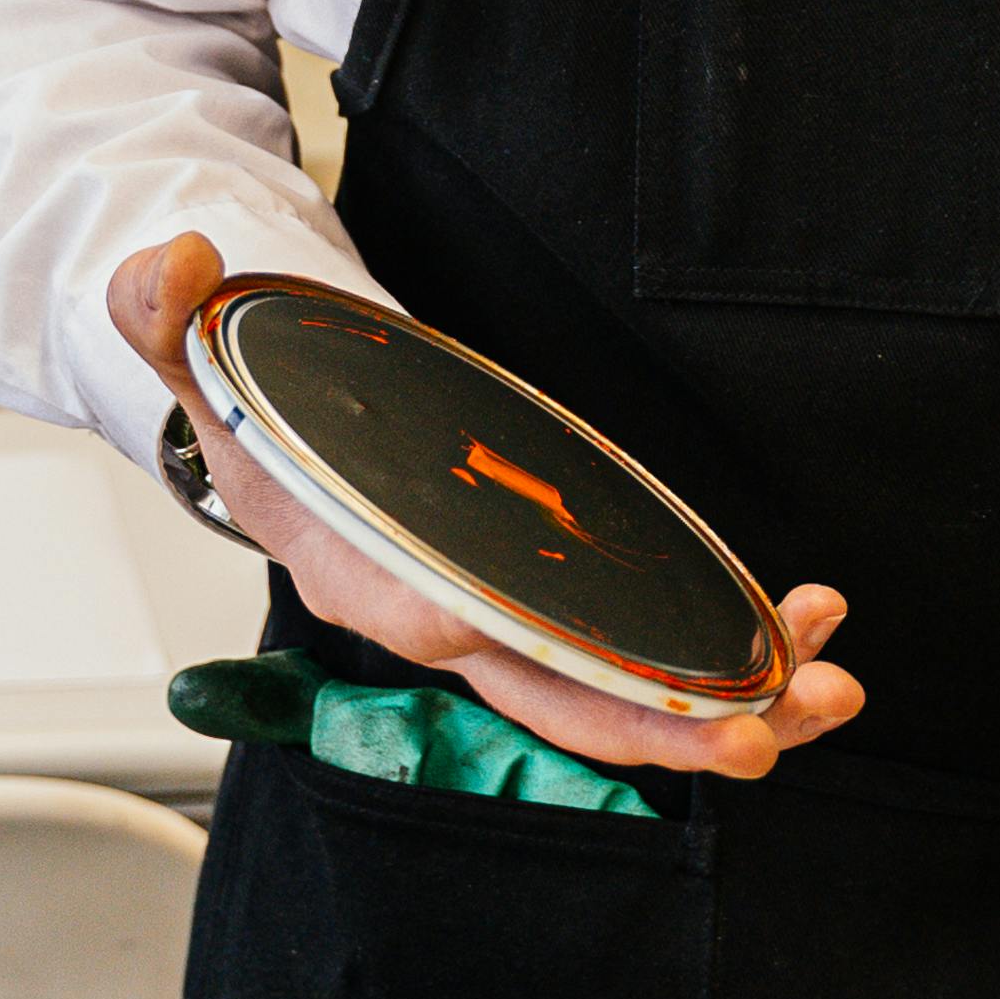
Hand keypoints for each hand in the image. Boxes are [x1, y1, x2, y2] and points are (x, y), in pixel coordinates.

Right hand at [105, 232, 863, 787]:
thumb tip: (176, 262)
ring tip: (830, 693)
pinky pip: (648, 645)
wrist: (278, 415)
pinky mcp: (559, 593)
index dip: (503, 644)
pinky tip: (809, 632)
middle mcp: (437, 615)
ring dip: (730, 702)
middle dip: (658, 728)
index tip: (580, 667)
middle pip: (552, 694)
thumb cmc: (253, 394)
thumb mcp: (195, 340)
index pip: (428, 620)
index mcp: (354, 567)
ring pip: (621, 690)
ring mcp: (507, 617)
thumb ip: (169, 309)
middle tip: (764, 736)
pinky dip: (732, 650)